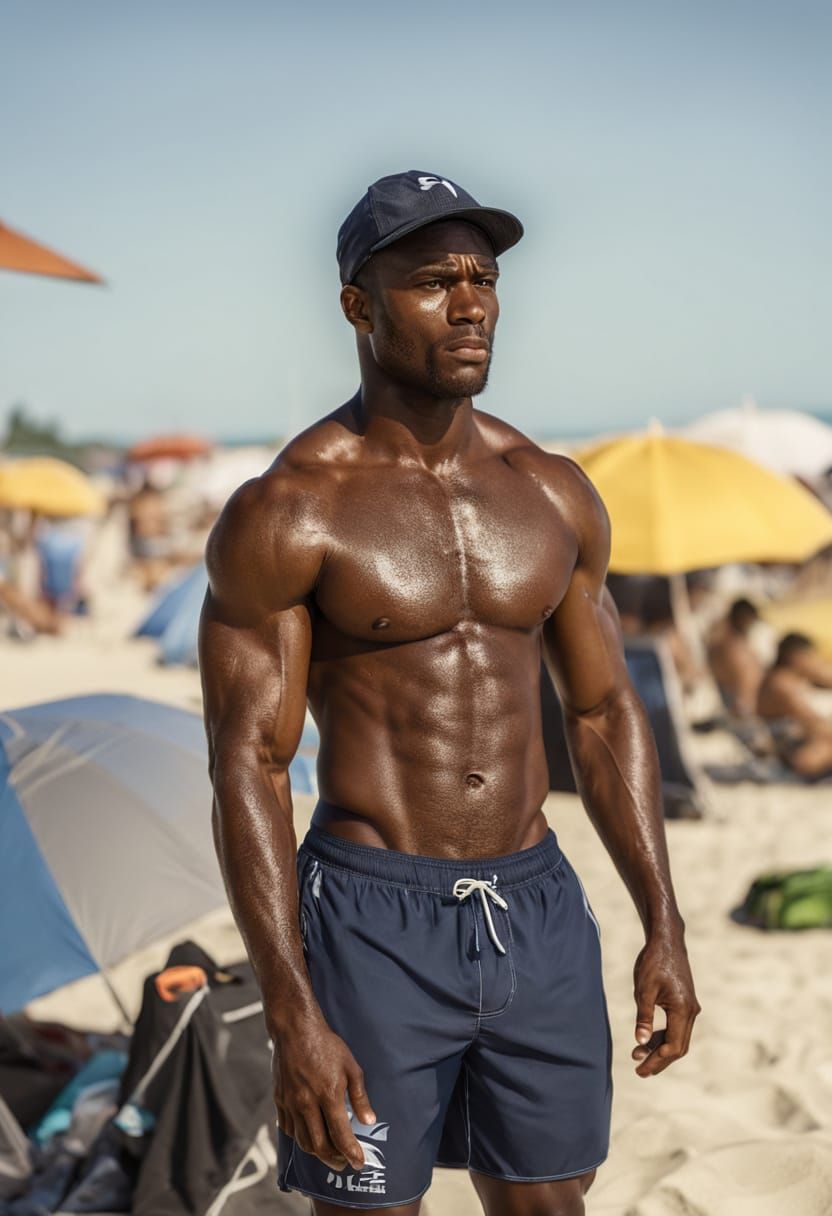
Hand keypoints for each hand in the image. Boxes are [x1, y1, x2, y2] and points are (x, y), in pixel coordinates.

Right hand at [271, 1012, 375, 1171]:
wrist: (295, 1029)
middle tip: (345, 1164)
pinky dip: (300, 1138)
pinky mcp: (280, 1100)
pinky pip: (289, 1129)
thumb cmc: (326, 1045)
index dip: (351, 1153)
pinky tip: (310, 1136)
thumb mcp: (351, 1067)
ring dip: (317, 1153)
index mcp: (328, 1094)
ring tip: (330, 1154)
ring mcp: (291, 1103)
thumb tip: (369, 1121)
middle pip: (319, 1146)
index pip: (341, 1135)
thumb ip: (360, 1097)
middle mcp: (307, 1103)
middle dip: (334, 1160)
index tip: (359, 1163)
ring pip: (303, 1141)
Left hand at [632, 928, 700, 1076]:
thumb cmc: (653, 961)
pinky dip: (664, 1036)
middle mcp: (691, 1011)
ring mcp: (690, 1007)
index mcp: (683, 1010)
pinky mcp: (685, 1002)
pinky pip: (677, 1027)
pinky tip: (648, 1040)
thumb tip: (640, 1041)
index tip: (640, 1069)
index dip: (657, 1060)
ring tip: (639, 1056)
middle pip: (678, 1047)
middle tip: (640, 1071)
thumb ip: (644, 1016)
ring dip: (661, 1049)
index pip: (672, 1046)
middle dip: (659, 1060)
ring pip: (679, 1038)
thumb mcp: (643, 989)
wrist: (666, 940)